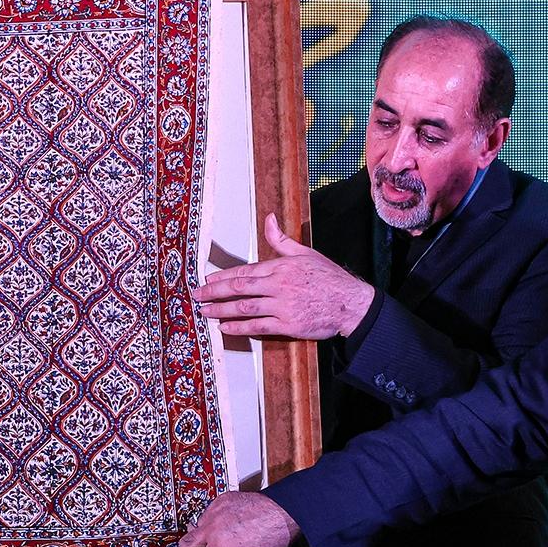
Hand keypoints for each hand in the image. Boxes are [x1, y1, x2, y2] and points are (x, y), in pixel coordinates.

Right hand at [179, 491, 300, 546]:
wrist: (284, 512)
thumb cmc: (273, 536)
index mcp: (220, 545)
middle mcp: (213, 526)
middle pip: (186, 544)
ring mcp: (216, 511)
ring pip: (196, 527)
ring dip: (199, 539)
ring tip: (210, 545)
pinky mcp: (222, 500)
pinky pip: (207, 513)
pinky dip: (209, 523)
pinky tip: (220, 529)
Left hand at [194, 214, 375, 339]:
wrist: (350, 303)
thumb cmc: (329, 278)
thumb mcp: (305, 252)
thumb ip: (281, 240)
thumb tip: (268, 219)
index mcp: (281, 267)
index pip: (245, 271)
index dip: (223, 276)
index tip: (207, 280)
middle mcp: (278, 285)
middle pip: (239, 288)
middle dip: (214, 292)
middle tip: (197, 296)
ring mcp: (282, 306)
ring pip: (245, 308)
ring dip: (222, 310)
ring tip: (205, 312)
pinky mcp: (288, 325)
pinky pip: (258, 326)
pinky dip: (240, 327)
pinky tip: (225, 328)